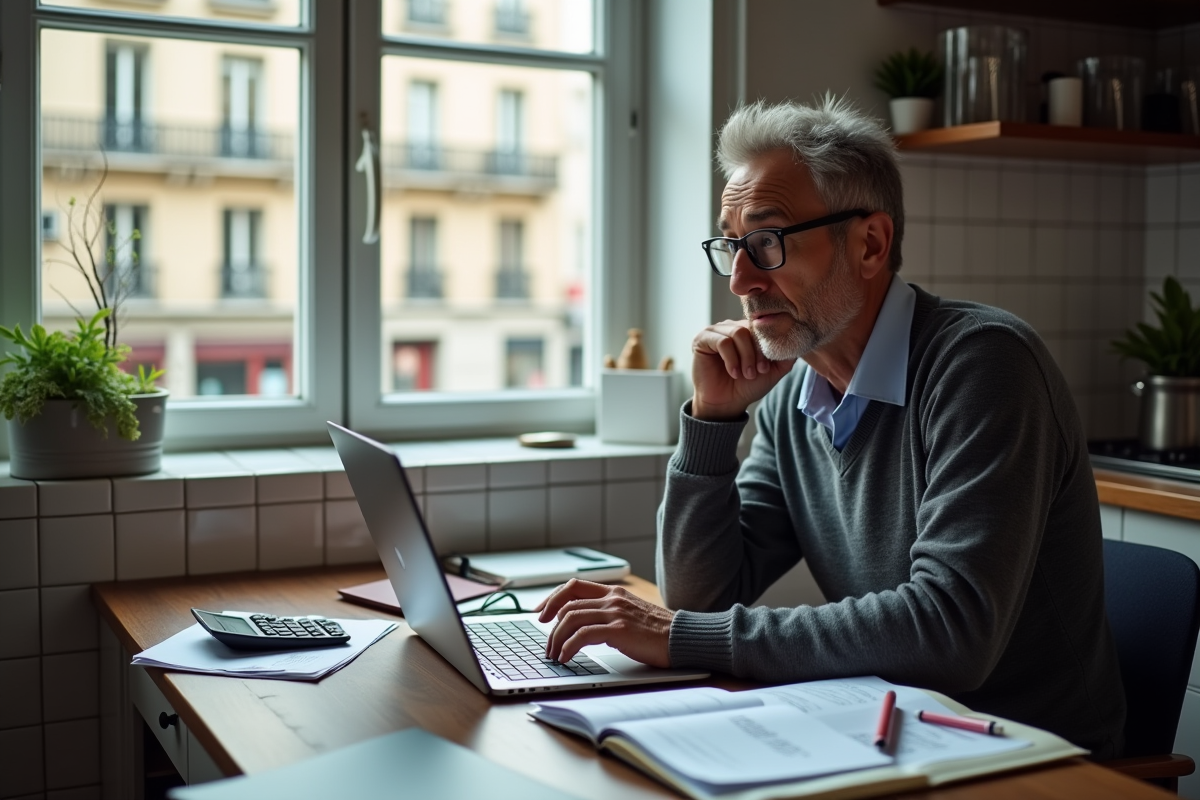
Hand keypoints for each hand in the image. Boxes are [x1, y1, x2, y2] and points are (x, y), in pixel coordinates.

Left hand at [534, 579, 673, 666]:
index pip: (574, 586)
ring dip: (556, 638)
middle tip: (546, 642)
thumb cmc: (659, 632)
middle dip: (550, 624)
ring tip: (554, 654)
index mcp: (614, 593)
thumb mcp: (631, 614)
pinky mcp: (619, 630)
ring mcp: (616, 613)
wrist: (683, 638)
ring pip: (571, 618)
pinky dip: (568, 646)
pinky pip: (582, 635)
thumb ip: (610, 614)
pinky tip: (566, 657)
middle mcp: (612, 598)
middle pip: (567, 603)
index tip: (540, 612)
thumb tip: (583, 627)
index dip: (552, 598)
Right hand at [691, 319, 795, 419]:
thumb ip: (787, 354)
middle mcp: (731, 326)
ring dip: (745, 357)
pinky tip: (733, 373)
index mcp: (747, 330)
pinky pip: (722, 342)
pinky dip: (731, 359)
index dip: (767, 344)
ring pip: (738, 333)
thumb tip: (799, 338)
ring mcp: (716, 331)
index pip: (762, 325)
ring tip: (745, 374)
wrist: (727, 404)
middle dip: (757, 352)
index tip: (766, 367)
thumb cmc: (748, 386)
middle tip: (757, 372)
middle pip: (751, 328)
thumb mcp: (774, 369)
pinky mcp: (702, 339)